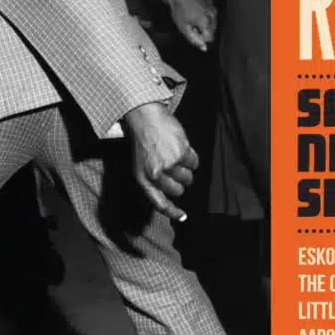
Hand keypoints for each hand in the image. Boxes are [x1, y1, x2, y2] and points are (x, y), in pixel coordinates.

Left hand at [123, 101, 198, 221]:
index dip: (172, 212)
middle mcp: (155, 174)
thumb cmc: (144, 141)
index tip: (183, 216)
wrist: (145, 117)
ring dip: (186, 168)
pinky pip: (194, 163)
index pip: (159, 203)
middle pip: (178, 191)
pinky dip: (191, 156)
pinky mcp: (181, 153)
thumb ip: (153, 181)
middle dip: (180, 181)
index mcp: (143, 179)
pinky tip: (180, 146)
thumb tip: (173, 195)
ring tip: (175, 154)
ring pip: (188, 178)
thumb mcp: (141, 165)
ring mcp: (169, 164)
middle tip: (173, 167)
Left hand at [168, 0, 217, 50]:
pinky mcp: (212, 6)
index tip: (192, 31)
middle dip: (202, 32)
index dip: (200, 38)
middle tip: (191, 25)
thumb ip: (194, 40)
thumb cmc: (179, 11)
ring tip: (193, 20)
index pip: (209, 38)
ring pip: (213, 25)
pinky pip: (212, 18)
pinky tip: (197, 15)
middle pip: (212, 32)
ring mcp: (213, 9)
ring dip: (204, 26)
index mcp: (205, 21)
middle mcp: (212, 15)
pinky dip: (206, 19)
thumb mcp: (184, 28)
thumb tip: (205, 49)